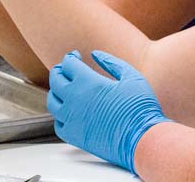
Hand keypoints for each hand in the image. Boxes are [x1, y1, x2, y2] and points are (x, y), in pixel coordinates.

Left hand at [47, 50, 171, 173]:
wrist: (142, 140)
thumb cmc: (140, 108)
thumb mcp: (131, 76)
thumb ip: (111, 62)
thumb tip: (95, 54)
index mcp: (88, 82)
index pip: (68, 64)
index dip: (71, 57)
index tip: (76, 57)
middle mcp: (75, 99)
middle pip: (56, 79)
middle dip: (60, 71)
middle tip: (66, 69)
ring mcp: (72, 119)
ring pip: (52, 101)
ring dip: (56, 91)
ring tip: (64, 88)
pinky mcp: (74, 136)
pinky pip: (58, 123)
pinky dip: (60, 115)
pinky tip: (69, 111)